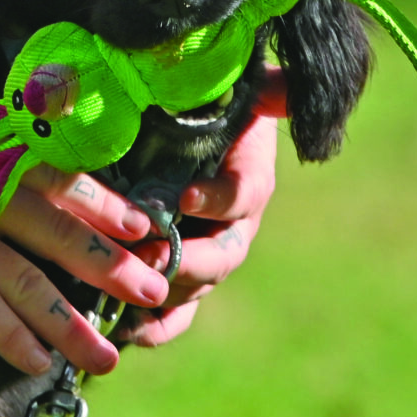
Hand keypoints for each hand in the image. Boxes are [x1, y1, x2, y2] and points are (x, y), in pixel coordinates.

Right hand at [0, 48, 170, 377]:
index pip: (56, 177)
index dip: (104, 204)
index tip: (144, 227)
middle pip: (59, 232)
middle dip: (112, 266)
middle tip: (156, 292)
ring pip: (28, 281)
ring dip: (72, 322)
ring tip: (108, 357)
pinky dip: (11, 337)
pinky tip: (36, 365)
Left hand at [126, 68, 283, 348]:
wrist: (191, 138)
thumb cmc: (214, 110)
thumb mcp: (242, 91)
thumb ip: (266, 89)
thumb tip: (287, 86)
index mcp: (250, 180)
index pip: (244, 194)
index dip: (218, 199)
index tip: (185, 197)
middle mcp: (234, 226)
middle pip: (221, 254)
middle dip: (187, 260)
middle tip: (150, 256)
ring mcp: (208, 256)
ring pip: (196, 286)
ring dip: (166, 291)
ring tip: (133, 290)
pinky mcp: (181, 278)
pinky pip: (176, 312)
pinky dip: (156, 324)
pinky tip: (130, 331)